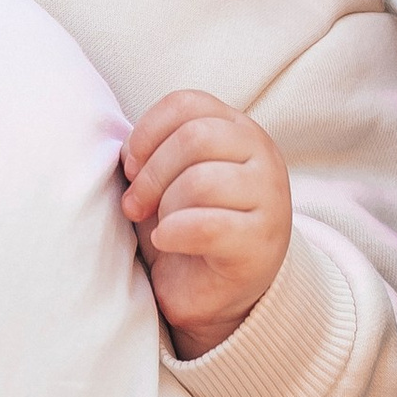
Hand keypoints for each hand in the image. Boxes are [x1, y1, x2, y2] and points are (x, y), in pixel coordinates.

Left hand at [119, 90, 292, 358]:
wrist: (217, 292)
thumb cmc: (188, 226)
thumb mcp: (170, 178)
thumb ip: (156, 151)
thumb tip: (126, 150)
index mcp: (239, 131)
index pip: (188, 104)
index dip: (147, 132)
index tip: (130, 166)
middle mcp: (263, 156)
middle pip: (195, 138)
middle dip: (152, 174)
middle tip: (135, 205)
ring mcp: (270, 199)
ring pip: (202, 180)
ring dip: (165, 206)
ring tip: (160, 226)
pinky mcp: (261, 243)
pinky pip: (208, 225)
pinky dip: (174, 233)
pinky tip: (166, 242)